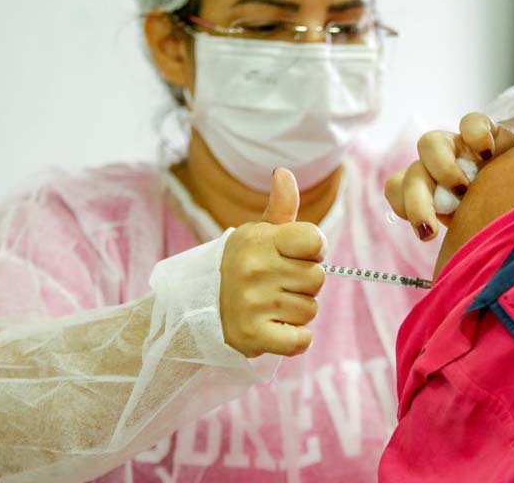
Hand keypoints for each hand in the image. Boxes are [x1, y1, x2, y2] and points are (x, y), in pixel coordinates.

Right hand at [219, 168, 325, 357]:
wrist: (196, 308)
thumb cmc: (239, 265)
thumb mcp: (256, 233)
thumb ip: (280, 206)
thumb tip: (284, 172)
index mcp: (260, 240)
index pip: (315, 240)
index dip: (314, 250)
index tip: (298, 255)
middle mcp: (256, 269)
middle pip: (317, 279)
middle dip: (303, 284)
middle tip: (278, 285)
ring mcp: (254, 303)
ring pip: (310, 310)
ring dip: (296, 312)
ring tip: (270, 306)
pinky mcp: (253, 335)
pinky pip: (301, 340)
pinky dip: (295, 339)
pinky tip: (276, 328)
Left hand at [385, 113, 513, 240]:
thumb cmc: (507, 210)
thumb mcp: (480, 230)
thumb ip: (462, 243)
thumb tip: (449, 279)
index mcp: (432, 190)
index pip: (397, 188)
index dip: (404, 206)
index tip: (428, 233)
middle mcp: (441, 166)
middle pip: (410, 174)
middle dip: (417, 202)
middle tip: (432, 229)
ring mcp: (462, 146)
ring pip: (428, 143)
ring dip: (441, 168)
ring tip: (466, 188)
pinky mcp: (489, 130)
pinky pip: (470, 123)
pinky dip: (476, 137)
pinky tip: (490, 155)